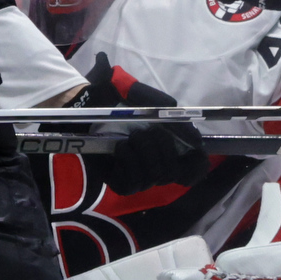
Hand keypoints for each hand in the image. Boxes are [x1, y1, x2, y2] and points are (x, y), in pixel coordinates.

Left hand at [72, 53, 208, 193]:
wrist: (83, 104)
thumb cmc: (113, 98)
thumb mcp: (141, 95)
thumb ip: (165, 109)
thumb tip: (189, 130)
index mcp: (168, 143)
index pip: (194, 166)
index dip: (197, 165)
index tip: (195, 154)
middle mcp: (156, 161)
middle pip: (173, 172)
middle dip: (162, 149)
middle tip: (145, 132)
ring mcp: (138, 173)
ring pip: (154, 178)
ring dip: (144, 154)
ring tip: (130, 139)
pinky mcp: (119, 181)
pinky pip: (132, 184)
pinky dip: (129, 163)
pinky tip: (120, 149)